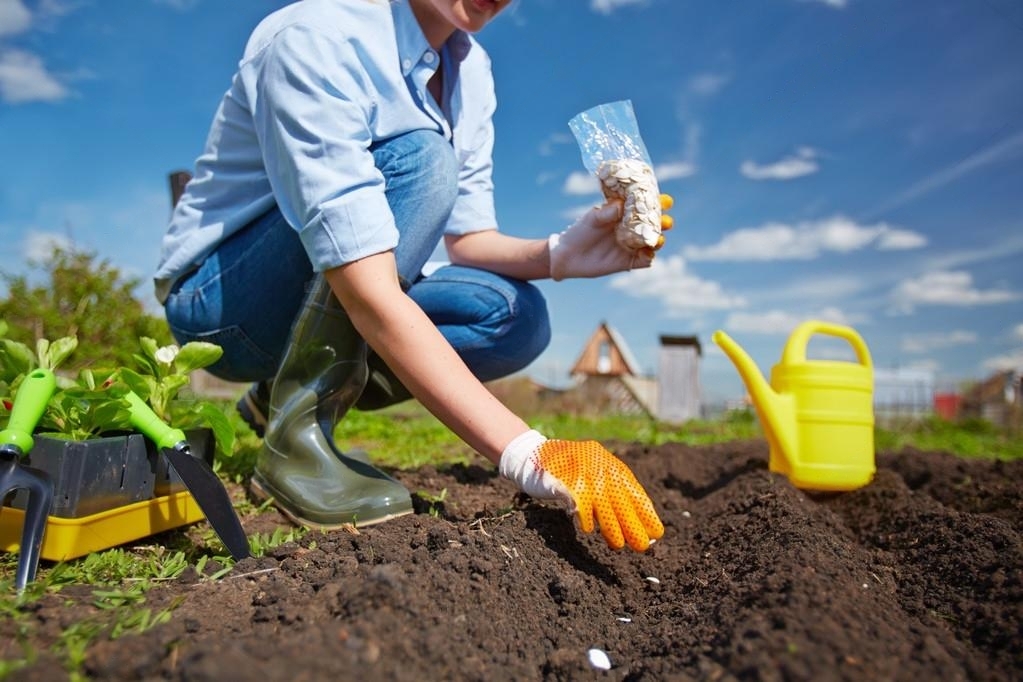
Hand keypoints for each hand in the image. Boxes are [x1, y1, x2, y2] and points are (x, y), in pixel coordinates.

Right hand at [499, 430, 664, 550]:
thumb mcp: (593, 472)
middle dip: (633, 525)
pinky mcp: (565, 482)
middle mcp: (599, 467)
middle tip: (643, 545)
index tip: (656, 532)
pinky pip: (580, 505)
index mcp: (609, 464)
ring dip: (612, 528)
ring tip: (619, 545)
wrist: (532, 454)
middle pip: (621, 501)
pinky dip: (586, 519)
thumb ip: (609, 491)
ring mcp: (583, 474)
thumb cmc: (566, 468)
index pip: (634, 491)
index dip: (645, 513)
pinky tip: (590, 531)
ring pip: (603, 506)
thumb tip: (631, 524)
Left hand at [548, 194, 674, 281]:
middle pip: (655, 225)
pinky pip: (645, 260)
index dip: (658, 203)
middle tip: (665, 221)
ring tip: (657, 238)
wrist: (568, 255)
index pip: (646, 207)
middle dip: (663, 222)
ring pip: (653, 242)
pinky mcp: (629, 262)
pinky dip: (649, 257)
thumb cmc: (580, 231)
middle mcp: (633, 229)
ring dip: (658, 239)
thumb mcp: (592, 218)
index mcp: (626, 214)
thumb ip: (607, 212)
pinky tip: (647, 253)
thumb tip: (621, 205)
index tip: (664, 201)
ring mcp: (632, 246)